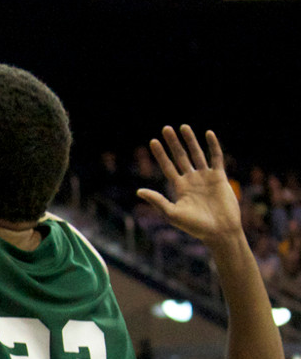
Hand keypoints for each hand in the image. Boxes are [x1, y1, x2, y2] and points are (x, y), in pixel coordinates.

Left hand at [135, 125, 242, 247]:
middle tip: (165, 128)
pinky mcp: (219, 177)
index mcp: (179, 188)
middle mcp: (191, 180)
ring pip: (197, 154)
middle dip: (173, 143)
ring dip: (190, 140)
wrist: (219, 231)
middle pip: (180, 157)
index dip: (160, 155)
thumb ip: (157, 200)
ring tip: (183, 127)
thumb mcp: (172, 213)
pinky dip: (213, 145)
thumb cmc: (195, 226)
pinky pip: (216, 157)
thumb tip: (139, 191)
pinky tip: (208, 133)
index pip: (168, 167)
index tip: (152, 142)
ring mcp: (205, 177)